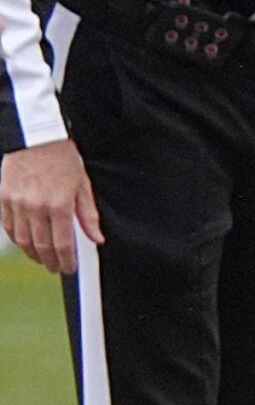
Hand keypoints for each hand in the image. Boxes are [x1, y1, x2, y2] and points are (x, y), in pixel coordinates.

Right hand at [1, 138, 102, 273]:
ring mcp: (17, 203)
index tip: (69, 268)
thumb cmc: (62, 157)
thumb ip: (88, 215)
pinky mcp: (4, 197)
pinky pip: (8, 226)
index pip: (62, 244)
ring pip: (22, 240)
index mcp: (59, 205)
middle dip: (50, 261)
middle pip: (41, 246)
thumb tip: (96, 238)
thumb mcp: (83, 185)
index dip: (66, 261)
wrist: (36, 136)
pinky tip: (25, 244)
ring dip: (33, 254)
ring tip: (43, 259)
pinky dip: (17, 239)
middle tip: (57, 268)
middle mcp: (36, 207)